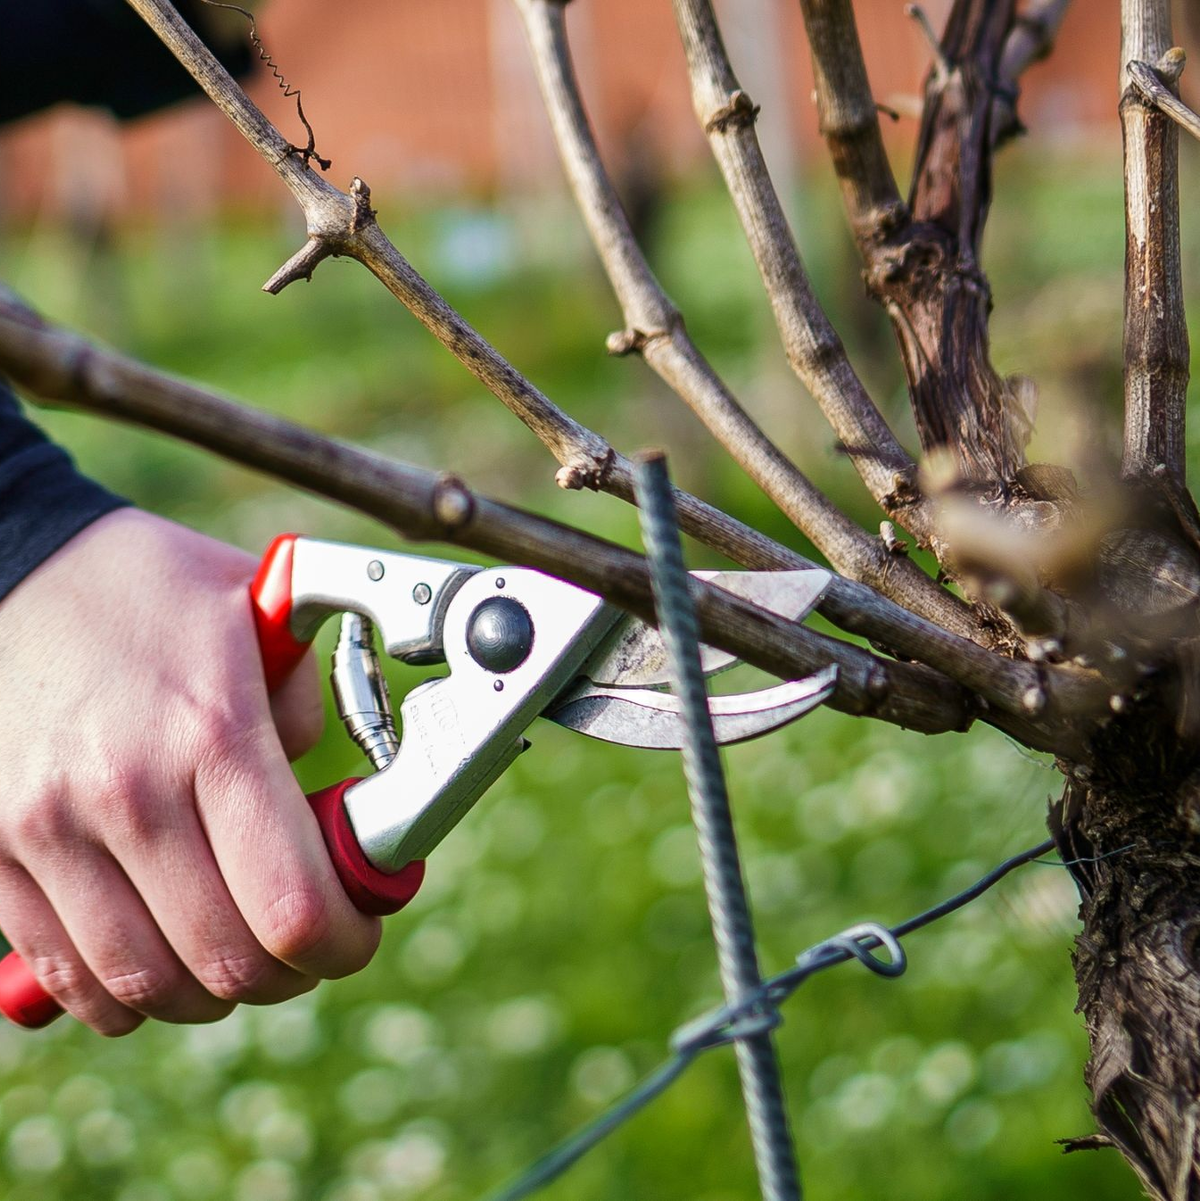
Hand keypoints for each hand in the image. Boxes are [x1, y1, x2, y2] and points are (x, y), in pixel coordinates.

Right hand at [0, 509, 380, 1034]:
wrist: (17, 570)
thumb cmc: (157, 592)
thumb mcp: (265, 614)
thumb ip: (308, 713)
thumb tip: (332, 810)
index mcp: (213, 731)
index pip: (293, 903)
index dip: (344, 942)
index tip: (359, 931)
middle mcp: (127, 791)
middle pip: (227, 960)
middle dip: (291, 973)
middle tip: (311, 947)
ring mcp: (48, 830)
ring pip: (146, 986)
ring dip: (212, 994)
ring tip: (242, 958)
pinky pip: (66, 973)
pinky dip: (127, 994)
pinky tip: (164, 961)